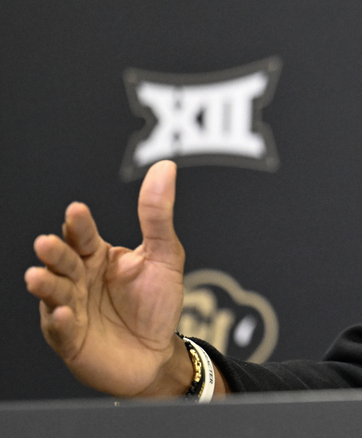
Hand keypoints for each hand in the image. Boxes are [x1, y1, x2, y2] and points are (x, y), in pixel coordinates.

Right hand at [25, 161, 197, 395]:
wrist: (156, 353)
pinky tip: (63, 314)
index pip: (84, 236)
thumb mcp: (165, 256)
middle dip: (54, 253)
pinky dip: (59, 322)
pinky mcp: (71, 339)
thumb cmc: (156, 303)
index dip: (79, 224)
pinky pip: (61, 330)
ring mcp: (71, 309)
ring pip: (53, 294)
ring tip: (37, 276)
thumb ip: (158, 215)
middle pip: (63, 262)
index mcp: (97, 256)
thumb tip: (165, 167)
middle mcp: (78, 280)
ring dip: (45, 285)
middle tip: (46, 243)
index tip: (77, 210)